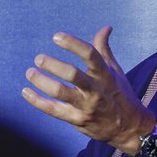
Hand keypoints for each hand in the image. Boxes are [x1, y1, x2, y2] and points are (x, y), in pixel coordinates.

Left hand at [20, 26, 155, 154]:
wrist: (130, 129)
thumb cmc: (120, 94)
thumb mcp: (115, 71)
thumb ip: (104, 49)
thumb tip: (106, 27)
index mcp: (105, 75)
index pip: (90, 55)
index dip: (73, 44)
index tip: (56, 36)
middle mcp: (95, 90)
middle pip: (73, 75)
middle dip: (53, 65)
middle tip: (38, 58)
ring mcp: (86, 106)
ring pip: (60, 93)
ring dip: (42, 82)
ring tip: (29, 72)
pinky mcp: (77, 120)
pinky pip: (54, 110)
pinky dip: (38, 101)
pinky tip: (26, 92)